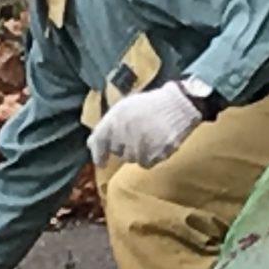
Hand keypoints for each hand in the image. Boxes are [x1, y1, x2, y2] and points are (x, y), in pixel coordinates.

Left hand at [87, 81, 206, 169]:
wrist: (178, 106)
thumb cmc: (149, 106)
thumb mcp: (123, 108)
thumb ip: (106, 126)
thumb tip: (91, 144)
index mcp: (114, 120)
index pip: (98, 142)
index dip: (98, 154)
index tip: (101, 162)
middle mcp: (123, 135)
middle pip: (118, 152)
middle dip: (124, 146)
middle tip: (137, 133)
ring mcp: (139, 146)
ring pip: (132, 159)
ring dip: (138, 151)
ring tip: (149, 135)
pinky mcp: (154, 155)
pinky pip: (146, 163)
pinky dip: (150, 156)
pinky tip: (157, 142)